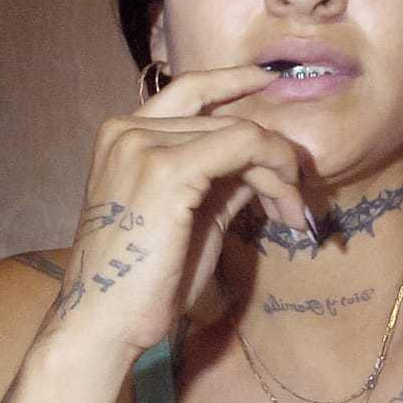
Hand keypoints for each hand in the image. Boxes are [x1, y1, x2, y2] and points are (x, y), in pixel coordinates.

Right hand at [50, 66, 304, 356]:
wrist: (104, 321)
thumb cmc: (143, 281)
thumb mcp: (190, 216)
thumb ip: (220, 181)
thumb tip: (261, 163)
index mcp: (123, 136)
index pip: (190, 93)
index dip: (232, 81)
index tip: (270, 80)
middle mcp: (128, 129)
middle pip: (225, 120)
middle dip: (273, 160)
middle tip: (298, 205)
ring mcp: (143, 144)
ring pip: (242, 134)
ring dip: (281, 174)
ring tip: (294, 215)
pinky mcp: (167, 168)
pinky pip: (244, 146)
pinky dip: (276, 174)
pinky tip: (285, 208)